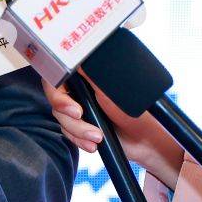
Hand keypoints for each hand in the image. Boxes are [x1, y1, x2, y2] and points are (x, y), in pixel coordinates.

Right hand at [42, 78, 183, 187]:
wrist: (145, 140)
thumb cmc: (133, 112)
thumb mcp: (109, 90)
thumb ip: (88, 73)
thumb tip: (72, 58)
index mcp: (85, 77)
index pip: (57, 79)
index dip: (57, 93)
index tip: (72, 107)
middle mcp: (80, 91)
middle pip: (56, 100)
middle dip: (68, 114)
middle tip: (80, 116)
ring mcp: (80, 110)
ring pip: (62, 120)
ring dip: (78, 130)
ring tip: (97, 137)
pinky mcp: (80, 127)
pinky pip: (68, 134)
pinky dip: (79, 140)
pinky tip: (93, 144)